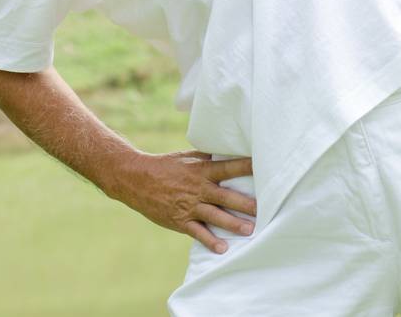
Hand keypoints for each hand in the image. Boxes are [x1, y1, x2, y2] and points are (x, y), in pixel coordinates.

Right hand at [110, 150, 255, 253]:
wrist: (135, 178)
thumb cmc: (164, 166)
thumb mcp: (185, 157)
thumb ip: (207, 159)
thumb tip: (228, 153)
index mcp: (200, 170)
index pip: (227, 167)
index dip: (245, 167)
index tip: (264, 167)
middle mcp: (197, 188)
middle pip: (226, 196)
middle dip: (245, 203)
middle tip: (264, 209)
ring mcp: (188, 205)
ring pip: (215, 216)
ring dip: (233, 223)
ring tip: (250, 229)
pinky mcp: (180, 220)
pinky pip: (197, 232)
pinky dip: (210, 241)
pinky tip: (222, 248)